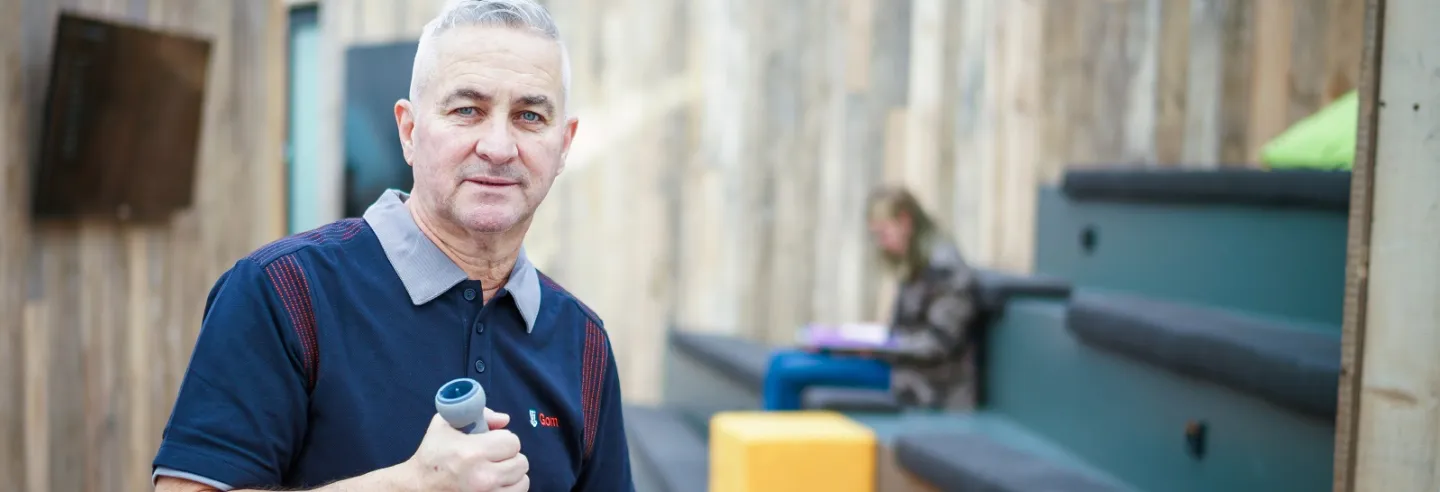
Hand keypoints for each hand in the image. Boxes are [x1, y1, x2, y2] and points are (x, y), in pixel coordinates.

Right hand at [405, 410, 529, 491]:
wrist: (417, 488)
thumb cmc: (432, 455)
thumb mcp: (445, 425)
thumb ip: (479, 414)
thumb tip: (505, 420)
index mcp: (473, 453)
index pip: (513, 442)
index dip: (503, 440)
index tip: (493, 443)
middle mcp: (483, 477)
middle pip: (521, 462)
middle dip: (509, 457)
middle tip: (495, 458)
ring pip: (523, 481)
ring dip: (512, 475)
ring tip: (496, 471)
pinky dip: (509, 489)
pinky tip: (496, 484)